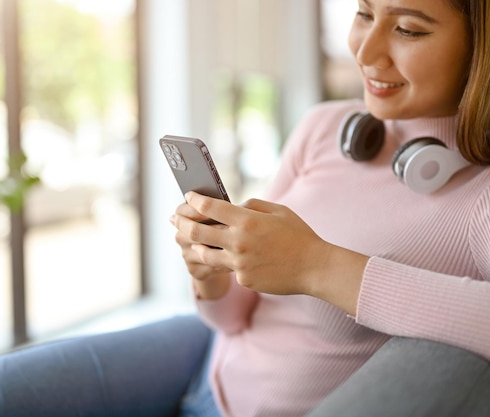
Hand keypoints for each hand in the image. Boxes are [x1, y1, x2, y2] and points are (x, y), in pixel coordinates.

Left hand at [171, 192, 368, 313]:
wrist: (314, 268)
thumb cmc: (298, 235)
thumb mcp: (278, 210)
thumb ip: (251, 206)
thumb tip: (232, 207)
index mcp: (247, 220)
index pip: (210, 206)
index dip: (195, 200)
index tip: (189, 196)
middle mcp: (239, 242)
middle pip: (198, 231)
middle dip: (182, 223)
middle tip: (175, 218)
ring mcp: (239, 263)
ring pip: (204, 253)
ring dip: (194, 245)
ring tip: (190, 240)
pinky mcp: (243, 279)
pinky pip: (228, 268)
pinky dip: (226, 261)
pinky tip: (226, 257)